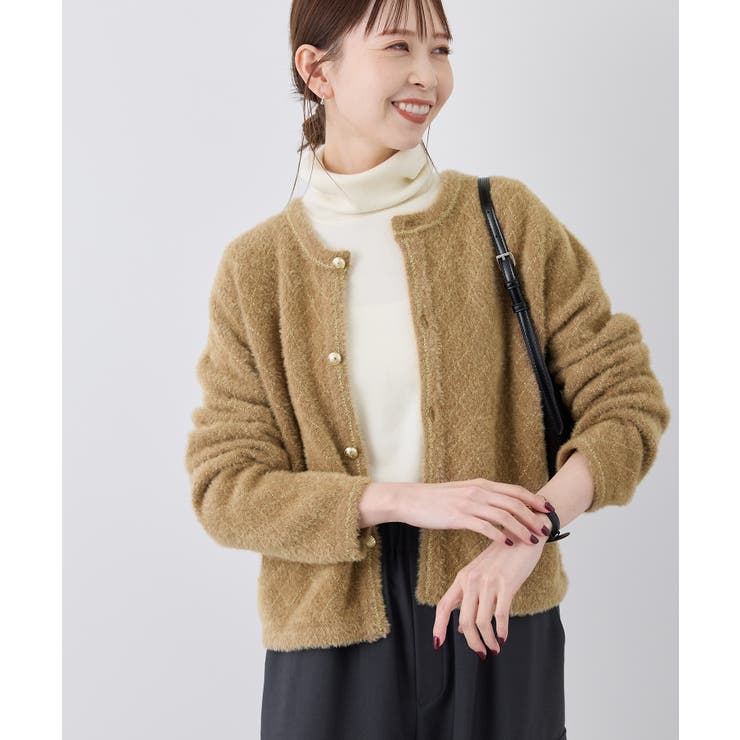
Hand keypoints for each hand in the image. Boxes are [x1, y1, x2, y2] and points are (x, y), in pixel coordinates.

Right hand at [396, 479, 553, 546]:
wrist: (411, 499)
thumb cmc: (437, 499)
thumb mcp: (463, 492)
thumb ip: (482, 497)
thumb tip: (499, 506)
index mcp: (482, 484)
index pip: (515, 490)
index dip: (534, 499)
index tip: (548, 509)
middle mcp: (479, 491)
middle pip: (514, 503)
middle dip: (533, 517)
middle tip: (546, 529)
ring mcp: (469, 503)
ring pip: (504, 515)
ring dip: (521, 528)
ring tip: (532, 540)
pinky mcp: (459, 516)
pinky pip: (485, 526)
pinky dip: (500, 535)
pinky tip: (508, 544)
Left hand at [432, 535, 546, 656]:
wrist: (522, 534)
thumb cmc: (503, 558)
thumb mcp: (482, 575)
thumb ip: (470, 598)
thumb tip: (462, 627)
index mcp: (463, 578)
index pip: (443, 605)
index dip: (438, 626)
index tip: (437, 644)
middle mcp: (472, 580)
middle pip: (464, 620)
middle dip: (472, 642)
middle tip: (482, 653)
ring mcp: (488, 582)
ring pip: (481, 621)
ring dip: (488, 640)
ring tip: (495, 648)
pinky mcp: (506, 583)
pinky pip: (500, 614)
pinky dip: (501, 630)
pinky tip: (503, 637)